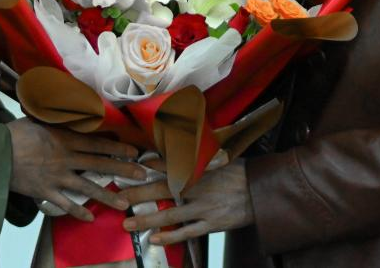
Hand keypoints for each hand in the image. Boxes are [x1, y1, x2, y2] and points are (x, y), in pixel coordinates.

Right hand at [7, 119, 146, 221]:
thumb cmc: (14, 133)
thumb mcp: (37, 118)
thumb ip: (54, 116)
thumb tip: (65, 103)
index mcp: (64, 139)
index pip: (97, 143)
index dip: (118, 148)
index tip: (135, 151)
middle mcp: (65, 158)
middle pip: (99, 164)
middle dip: (122, 169)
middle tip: (141, 175)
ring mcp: (56, 177)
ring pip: (87, 187)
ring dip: (107, 196)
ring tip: (124, 204)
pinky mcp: (45, 191)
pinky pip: (65, 204)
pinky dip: (78, 211)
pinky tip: (90, 217)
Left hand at [119, 159, 253, 245]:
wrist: (260, 191)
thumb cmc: (237, 172)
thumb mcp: (217, 156)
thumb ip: (196, 153)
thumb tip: (178, 141)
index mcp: (197, 167)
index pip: (167, 163)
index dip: (146, 164)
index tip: (128, 165)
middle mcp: (197, 186)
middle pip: (161, 189)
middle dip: (137, 193)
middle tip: (118, 198)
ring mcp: (203, 206)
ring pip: (169, 214)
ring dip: (146, 219)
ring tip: (127, 223)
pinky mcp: (211, 223)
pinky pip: (186, 231)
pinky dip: (170, 236)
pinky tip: (154, 238)